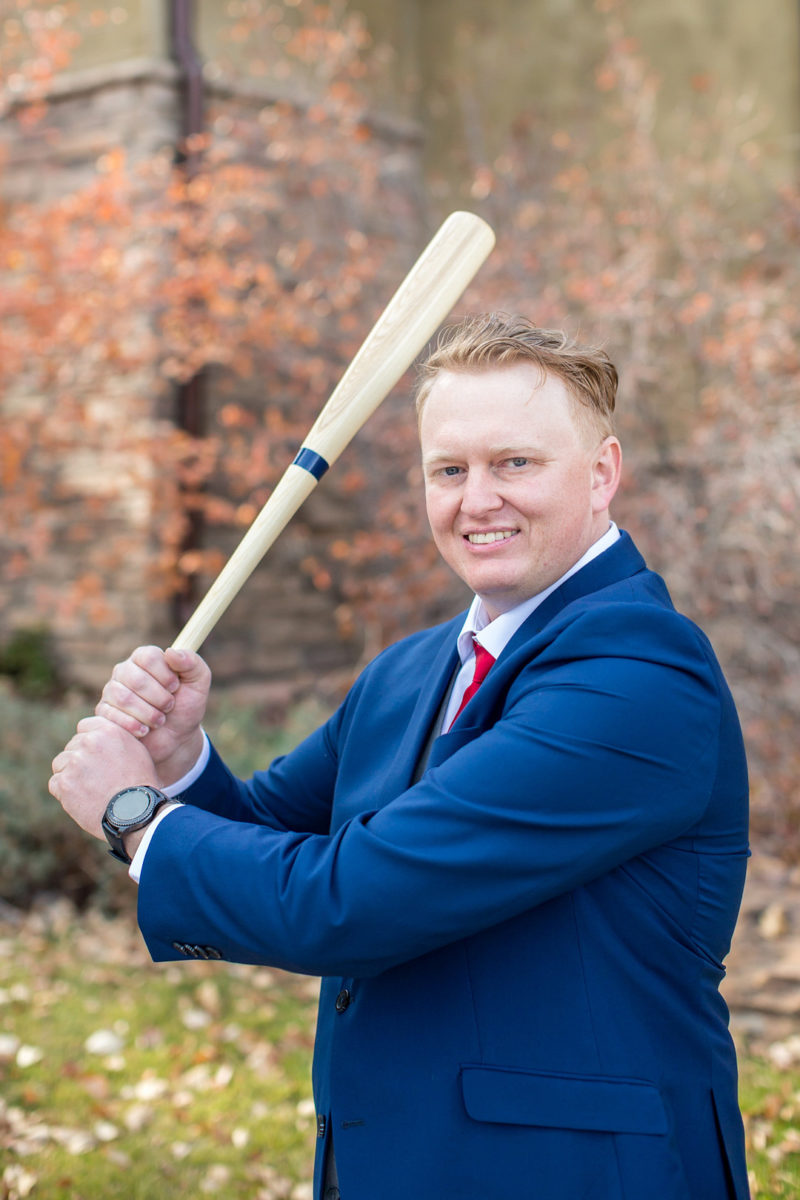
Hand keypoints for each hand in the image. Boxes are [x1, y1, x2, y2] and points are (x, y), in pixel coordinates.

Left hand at [49, 716, 158, 840]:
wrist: (136, 813)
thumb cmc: (140, 784)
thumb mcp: (136, 751)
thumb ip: (115, 739)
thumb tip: (98, 737)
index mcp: (108, 731)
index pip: (84, 727)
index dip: (88, 742)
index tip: (94, 755)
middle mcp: (89, 742)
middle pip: (72, 746)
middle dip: (80, 761)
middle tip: (95, 779)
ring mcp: (74, 762)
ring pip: (60, 764)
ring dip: (70, 775)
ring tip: (89, 790)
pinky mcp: (64, 783)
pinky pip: (55, 783)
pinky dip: (65, 792)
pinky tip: (82, 799)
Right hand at [94, 646, 210, 784]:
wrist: (175, 739)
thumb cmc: (186, 706)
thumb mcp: (198, 683)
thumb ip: (191, 663)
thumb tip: (171, 652)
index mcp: (146, 658)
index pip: (148, 657)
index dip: (165, 675)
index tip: (176, 687)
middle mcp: (125, 670)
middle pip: (135, 679)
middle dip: (159, 698)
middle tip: (169, 706)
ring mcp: (112, 691)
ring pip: (123, 698)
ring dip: (148, 714)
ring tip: (160, 720)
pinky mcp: (105, 712)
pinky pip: (112, 716)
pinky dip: (134, 725)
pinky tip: (145, 730)